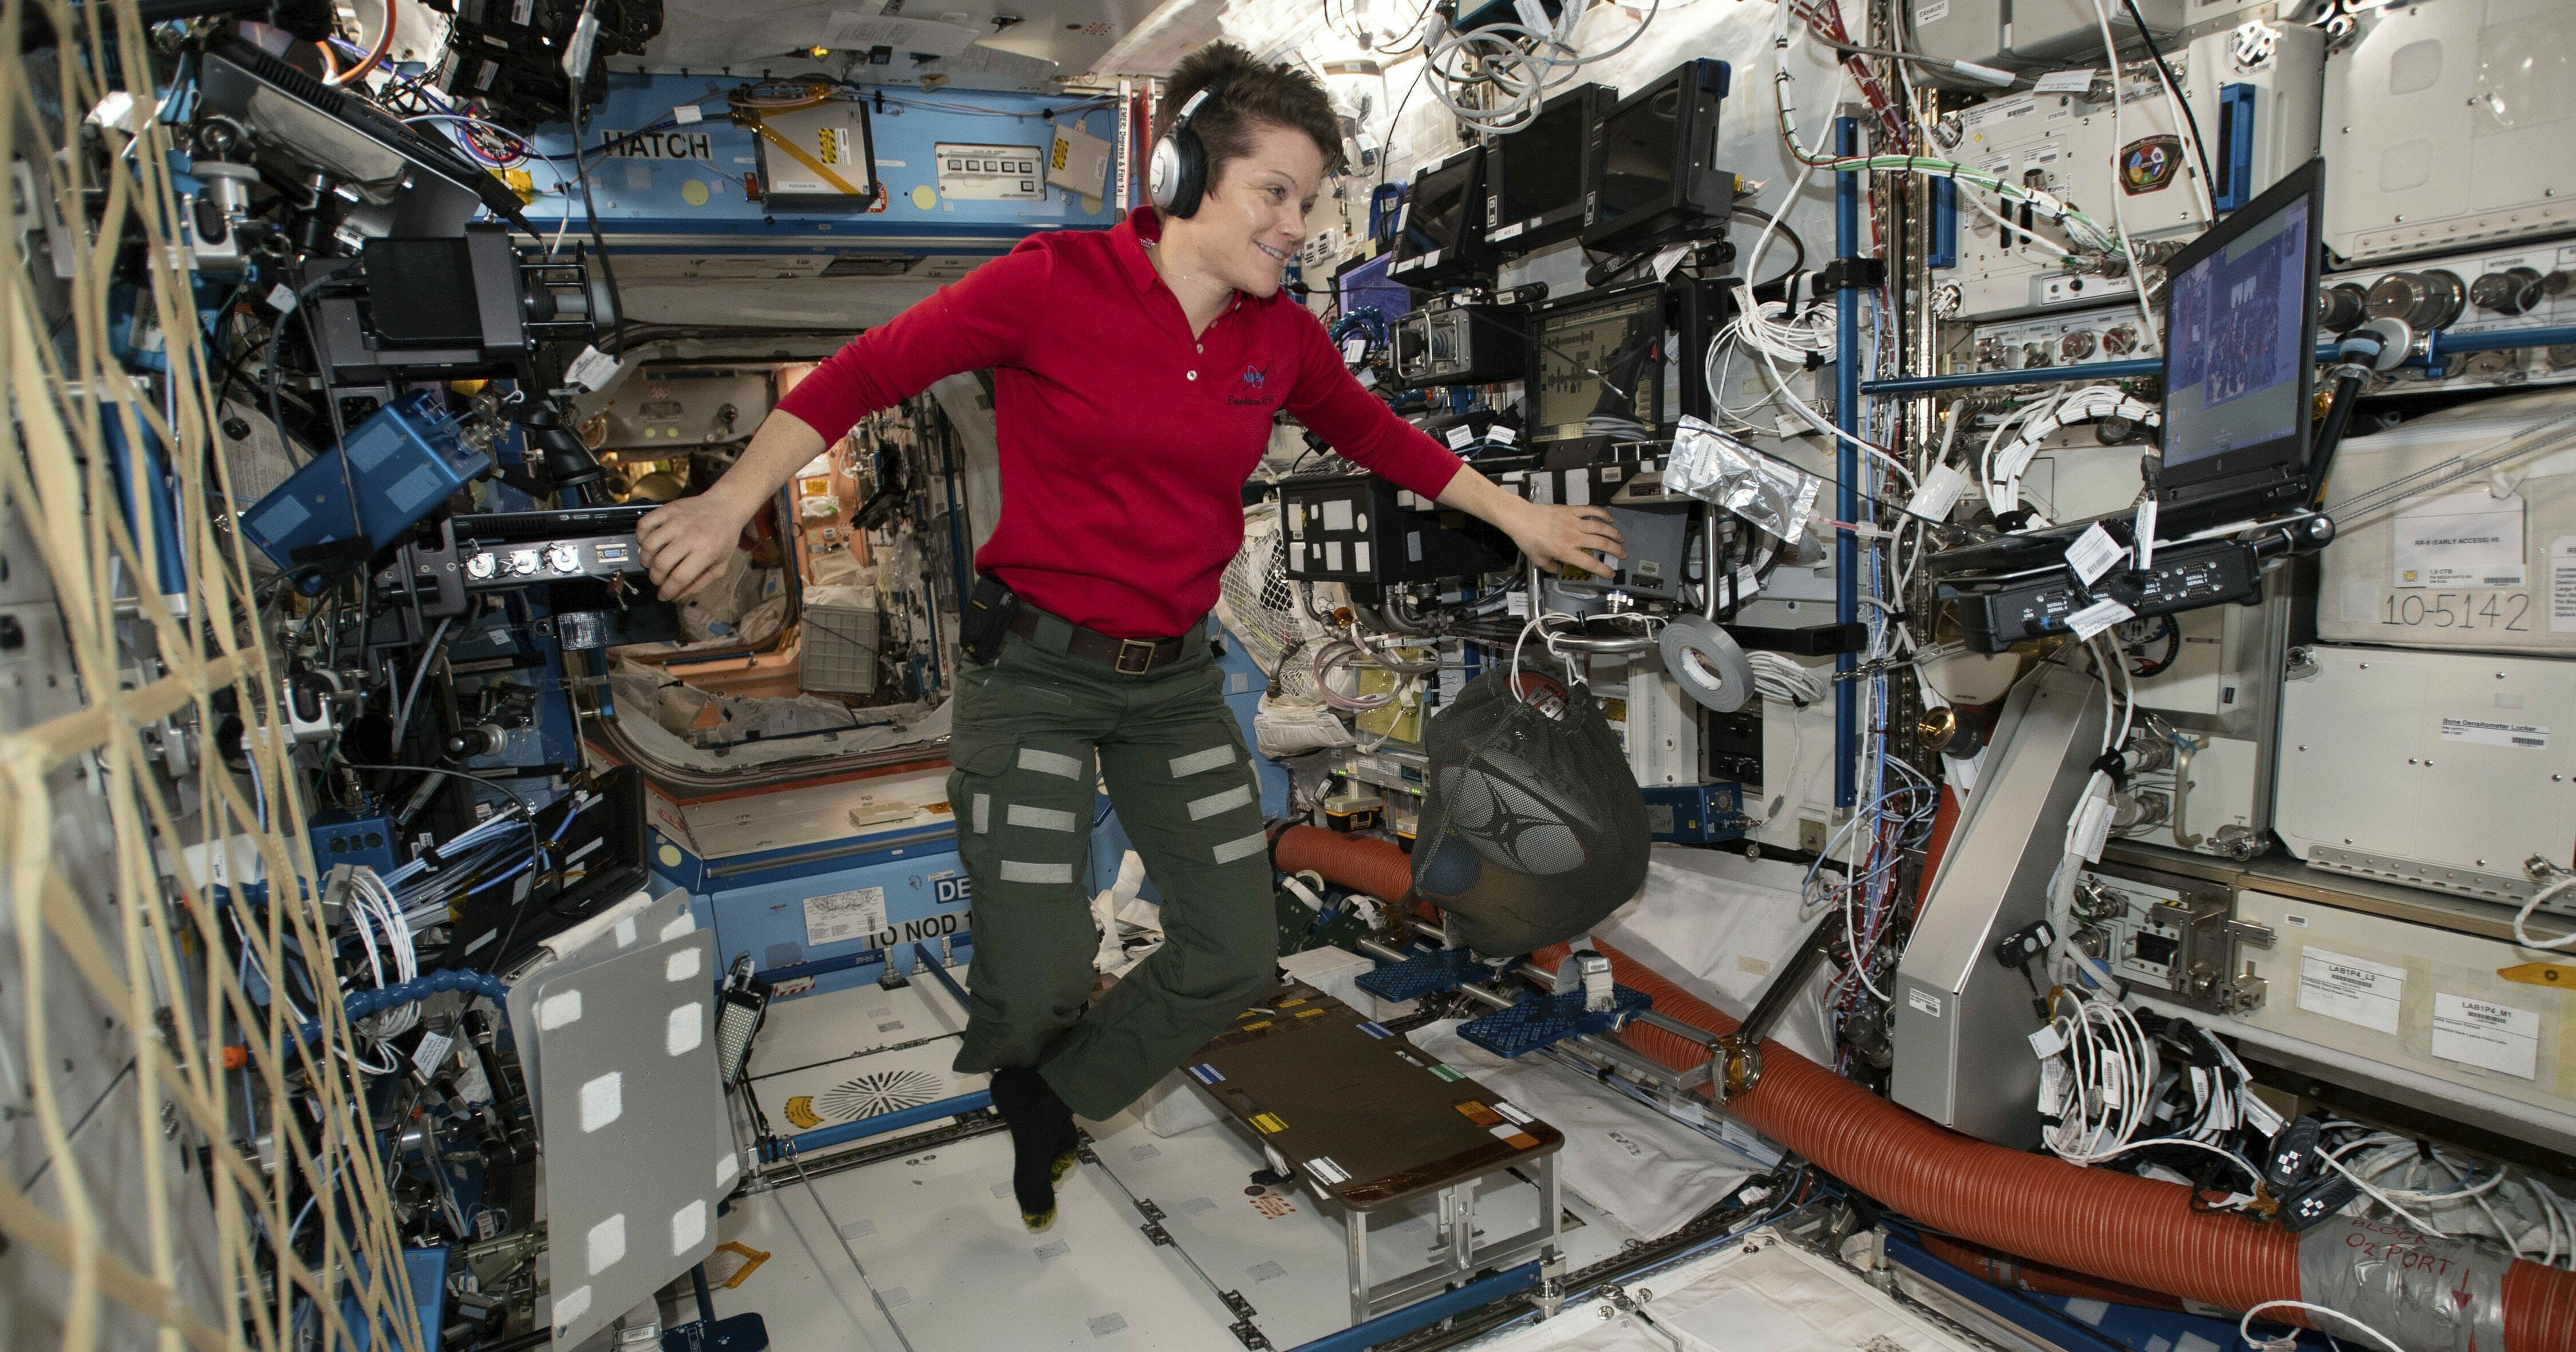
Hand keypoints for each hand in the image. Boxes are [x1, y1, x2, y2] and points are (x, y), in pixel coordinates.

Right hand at [636, 493, 751, 600]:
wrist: (726, 506)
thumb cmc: (724, 537)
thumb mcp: (720, 564)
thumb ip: (699, 582)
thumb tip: (676, 595)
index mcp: (706, 551)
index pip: (678, 578)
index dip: (667, 592)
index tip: (663, 596)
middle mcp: (690, 536)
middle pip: (660, 564)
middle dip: (655, 578)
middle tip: (659, 579)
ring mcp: (677, 521)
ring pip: (648, 545)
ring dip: (646, 559)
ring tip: (652, 562)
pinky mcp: (668, 510)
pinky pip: (644, 524)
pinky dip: (641, 536)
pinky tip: (648, 543)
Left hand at [1506, 501, 1623, 578]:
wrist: (1521, 518)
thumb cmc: (1527, 538)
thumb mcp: (1538, 560)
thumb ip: (1551, 567)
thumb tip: (1558, 569)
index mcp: (1565, 551)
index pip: (1590, 563)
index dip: (1603, 570)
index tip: (1610, 574)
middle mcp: (1572, 537)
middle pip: (1601, 544)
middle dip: (1615, 551)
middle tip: (1622, 554)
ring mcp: (1573, 522)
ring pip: (1600, 527)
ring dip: (1613, 533)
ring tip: (1620, 538)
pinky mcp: (1571, 511)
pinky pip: (1591, 511)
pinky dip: (1602, 513)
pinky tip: (1609, 518)